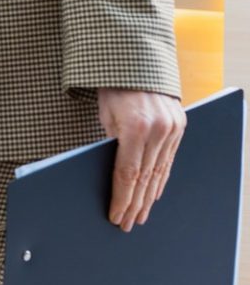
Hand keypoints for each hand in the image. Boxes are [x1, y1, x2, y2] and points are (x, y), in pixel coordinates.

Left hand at [99, 88, 184, 230]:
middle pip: (145, 177)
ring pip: (160, 172)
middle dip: (134, 204)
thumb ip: (109, 144)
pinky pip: (169, 160)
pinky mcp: (179, 126)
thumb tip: (112, 177)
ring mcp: (172, 128)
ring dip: (149, 197)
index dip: (121, 198)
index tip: (115, 216)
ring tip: (139, 216)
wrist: (137, 60)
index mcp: (134, 126)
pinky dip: (160, 179)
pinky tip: (153, 194)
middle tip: (127, 224)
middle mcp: (158, 129)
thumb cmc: (111, 87)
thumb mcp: (104, 114)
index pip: (127, 173)